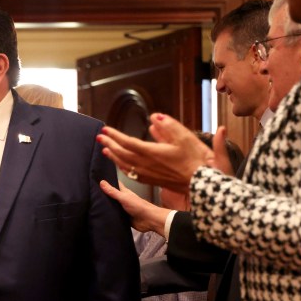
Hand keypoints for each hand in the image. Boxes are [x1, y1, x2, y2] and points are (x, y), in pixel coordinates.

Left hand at [96, 114, 222, 192]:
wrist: (201, 183)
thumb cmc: (195, 159)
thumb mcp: (185, 137)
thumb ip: (168, 125)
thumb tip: (154, 117)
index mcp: (152, 152)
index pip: (127, 142)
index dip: (115, 135)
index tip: (105, 129)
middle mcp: (146, 164)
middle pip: (122, 154)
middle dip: (109, 144)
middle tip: (100, 137)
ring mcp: (148, 174)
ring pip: (125, 165)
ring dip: (113, 156)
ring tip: (105, 150)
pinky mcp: (151, 180)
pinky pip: (132, 174)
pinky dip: (122, 167)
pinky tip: (120, 165)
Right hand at [98, 181, 170, 234]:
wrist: (148, 220)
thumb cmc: (139, 206)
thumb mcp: (124, 197)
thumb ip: (113, 192)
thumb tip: (102, 182)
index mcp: (124, 192)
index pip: (115, 184)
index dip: (108, 181)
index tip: (99, 178)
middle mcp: (122, 200)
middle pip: (111, 196)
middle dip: (104, 195)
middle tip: (92, 193)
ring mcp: (122, 209)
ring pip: (112, 207)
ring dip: (105, 207)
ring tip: (93, 204)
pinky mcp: (123, 218)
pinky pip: (114, 216)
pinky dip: (109, 216)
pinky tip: (101, 216)